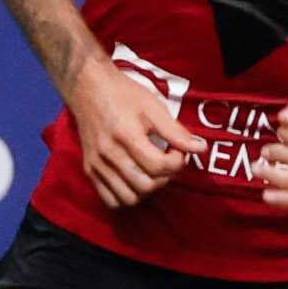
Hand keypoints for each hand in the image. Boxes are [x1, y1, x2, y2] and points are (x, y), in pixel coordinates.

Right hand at [67, 61, 192, 207]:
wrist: (88, 88)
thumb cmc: (123, 94)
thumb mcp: (153, 106)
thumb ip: (175, 131)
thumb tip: (199, 148)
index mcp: (126, 134)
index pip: (159, 166)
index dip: (177, 162)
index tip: (178, 150)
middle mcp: (108, 153)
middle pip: (146, 186)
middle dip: (165, 177)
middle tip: (167, 161)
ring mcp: (96, 164)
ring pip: (129, 198)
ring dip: (147, 190)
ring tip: (152, 171)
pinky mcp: (89, 170)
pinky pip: (110, 200)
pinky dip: (127, 196)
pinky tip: (136, 179)